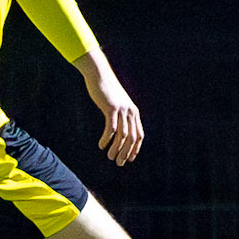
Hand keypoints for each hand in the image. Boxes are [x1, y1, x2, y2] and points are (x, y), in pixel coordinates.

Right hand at [76, 49, 143, 164]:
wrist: (99, 74)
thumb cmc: (106, 90)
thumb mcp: (117, 104)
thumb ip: (120, 115)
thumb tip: (119, 130)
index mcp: (134, 112)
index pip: (139, 135)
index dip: (135, 149)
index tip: (129, 159)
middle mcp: (130, 112)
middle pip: (132, 138)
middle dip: (126, 153)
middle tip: (119, 163)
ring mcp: (122, 110)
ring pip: (122, 136)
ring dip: (116, 149)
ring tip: (110, 157)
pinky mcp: (111, 108)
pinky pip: (111, 128)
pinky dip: (106, 139)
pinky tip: (101, 145)